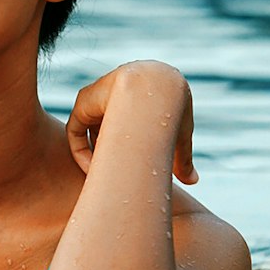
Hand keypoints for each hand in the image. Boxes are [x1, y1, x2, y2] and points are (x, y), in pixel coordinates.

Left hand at [66, 62, 198, 183]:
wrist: (158, 88)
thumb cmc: (174, 113)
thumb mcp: (181, 138)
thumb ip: (183, 160)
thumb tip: (193, 182)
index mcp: (139, 100)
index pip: (128, 130)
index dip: (129, 154)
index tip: (132, 173)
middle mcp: (117, 96)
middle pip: (107, 131)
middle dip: (110, 157)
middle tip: (114, 180)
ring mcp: (99, 97)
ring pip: (92, 132)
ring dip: (94, 157)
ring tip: (104, 178)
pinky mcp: (84, 101)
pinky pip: (76, 131)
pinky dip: (81, 152)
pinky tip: (92, 169)